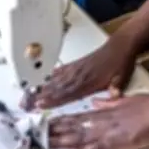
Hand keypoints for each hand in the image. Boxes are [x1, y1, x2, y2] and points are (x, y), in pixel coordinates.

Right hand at [22, 35, 137, 109]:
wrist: (121, 45)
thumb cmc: (121, 61)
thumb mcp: (123, 75)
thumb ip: (117, 86)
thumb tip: (115, 94)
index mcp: (90, 80)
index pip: (69, 92)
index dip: (54, 99)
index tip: (40, 103)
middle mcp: (80, 74)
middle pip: (56, 87)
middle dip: (40, 96)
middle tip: (25, 103)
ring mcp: (77, 69)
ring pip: (55, 80)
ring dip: (41, 88)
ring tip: (27, 94)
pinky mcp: (77, 64)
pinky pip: (61, 71)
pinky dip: (50, 76)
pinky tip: (42, 81)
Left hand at [49, 93, 148, 148]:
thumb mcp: (126, 99)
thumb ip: (109, 102)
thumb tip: (96, 101)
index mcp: (106, 110)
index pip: (78, 116)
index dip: (61, 120)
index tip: (47, 123)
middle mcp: (104, 120)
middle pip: (74, 126)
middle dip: (56, 131)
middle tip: (38, 135)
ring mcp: (110, 131)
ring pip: (81, 136)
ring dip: (63, 141)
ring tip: (47, 144)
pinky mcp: (118, 142)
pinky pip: (96, 148)